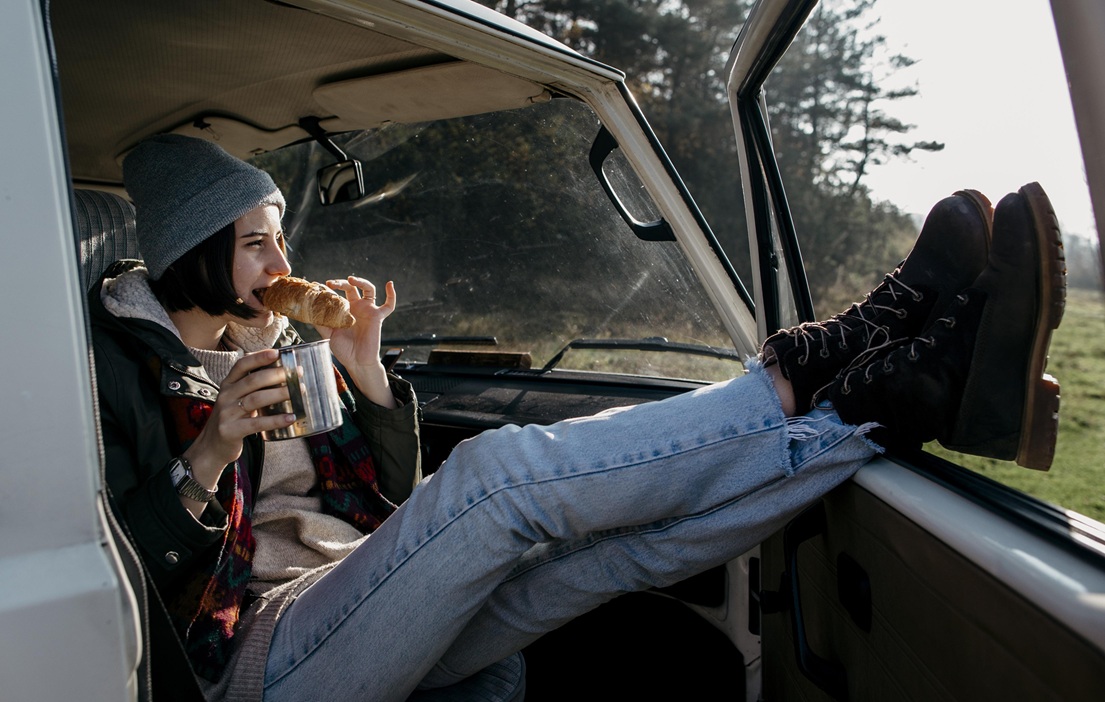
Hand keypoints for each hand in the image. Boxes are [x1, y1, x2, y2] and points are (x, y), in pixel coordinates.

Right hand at [182, 349, 293, 489]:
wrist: (211, 447)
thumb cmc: (232, 420)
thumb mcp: (237, 400)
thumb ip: (252, 388)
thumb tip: (283, 374)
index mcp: (228, 385)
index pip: (241, 365)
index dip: (259, 357)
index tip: (277, 352)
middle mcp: (225, 396)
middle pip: (252, 380)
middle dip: (276, 374)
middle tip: (297, 373)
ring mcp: (227, 413)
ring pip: (255, 399)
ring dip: (279, 394)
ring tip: (299, 391)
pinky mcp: (231, 430)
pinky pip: (256, 423)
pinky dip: (275, 420)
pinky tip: (290, 417)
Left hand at [317, 276, 397, 407]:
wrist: (357, 362)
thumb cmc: (344, 350)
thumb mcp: (328, 334)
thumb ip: (320, 323)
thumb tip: (307, 312)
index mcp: (345, 309)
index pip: (338, 293)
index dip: (330, 288)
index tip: (319, 286)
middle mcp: (357, 307)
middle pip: (351, 287)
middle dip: (341, 282)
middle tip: (330, 283)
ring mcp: (368, 310)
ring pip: (368, 289)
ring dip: (360, 281)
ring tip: (351, 279)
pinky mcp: (377, 316)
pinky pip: (389, 305)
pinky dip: (391, 294)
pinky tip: (390, 284)